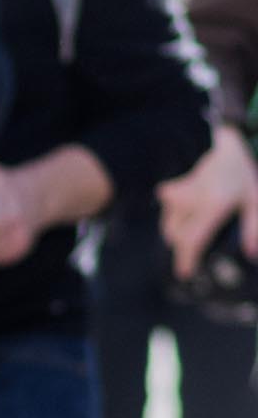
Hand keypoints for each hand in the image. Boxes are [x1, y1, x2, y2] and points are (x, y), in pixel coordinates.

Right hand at [158, 123, 257, 281]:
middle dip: (181, 250)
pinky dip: (174, 221)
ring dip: (177, 235)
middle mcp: (190, 202)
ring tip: (191, 237)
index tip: (184, 274)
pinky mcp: (170, 192)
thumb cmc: (239, 171)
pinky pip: (168, 214)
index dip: (186, 259)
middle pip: (175, 236)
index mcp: (213, 205)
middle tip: (189, 261)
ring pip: (169, 226)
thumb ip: (254, 227)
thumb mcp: (254, 198)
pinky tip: (187, 219)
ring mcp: (177, 195)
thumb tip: (251, 254)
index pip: (192, 239)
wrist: (218, 142)